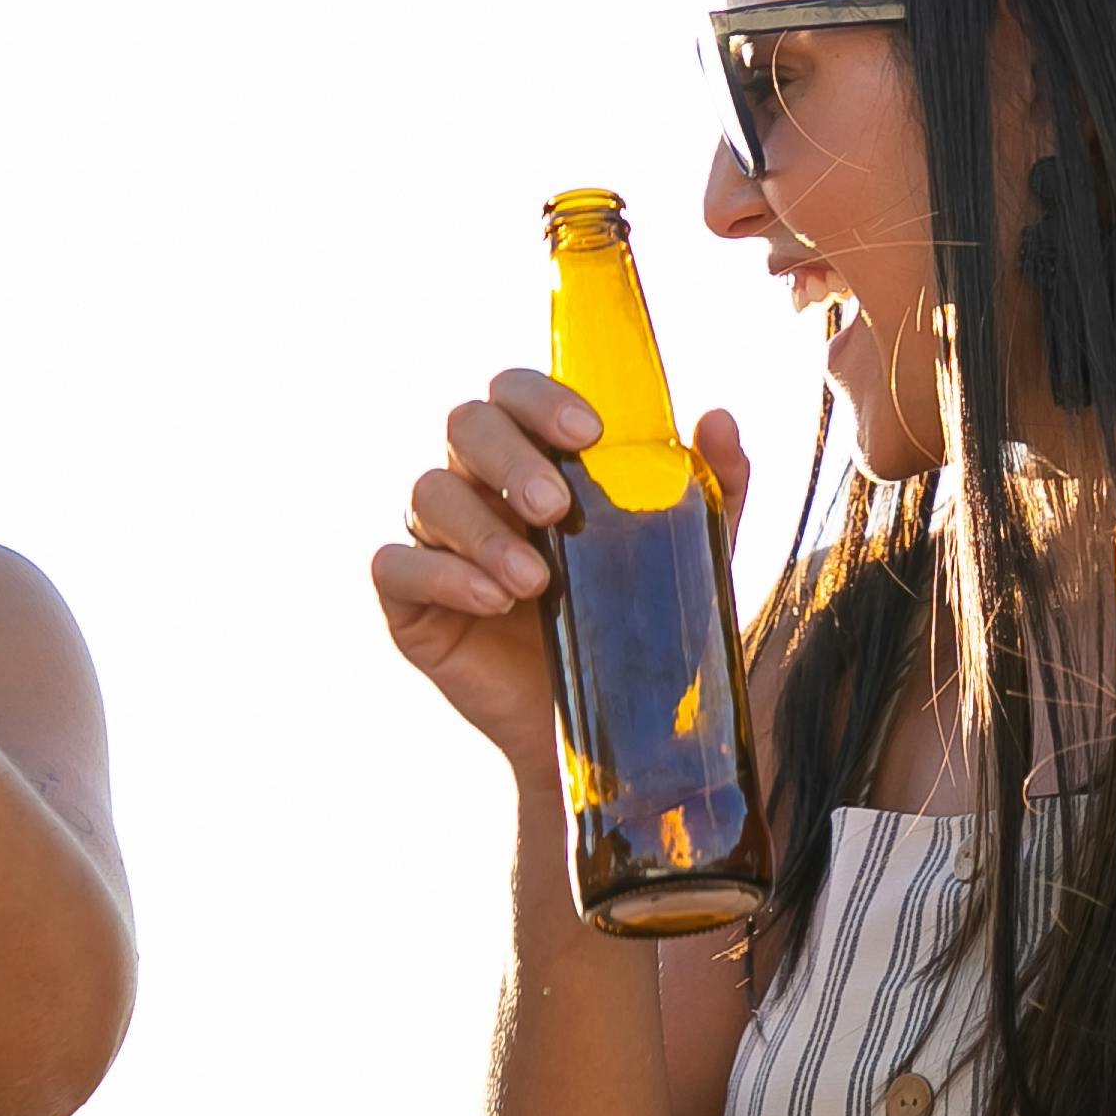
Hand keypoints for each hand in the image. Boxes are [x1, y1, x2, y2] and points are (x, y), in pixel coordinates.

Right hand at [373, 372, 749, 771]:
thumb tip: (720, 419)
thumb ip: (711, 487)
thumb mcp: (691, 554)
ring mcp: (438, 539)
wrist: (612, 723)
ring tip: (536, 581)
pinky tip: (492, 601)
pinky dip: (443, 576)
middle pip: (465, 425)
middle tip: (556, 508)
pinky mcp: (410, 601)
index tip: (587, 432)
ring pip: (428, 493)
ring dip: (482, 530)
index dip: (540, 398)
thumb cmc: (641, 619)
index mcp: (535, 454)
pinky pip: (396, 566)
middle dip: (510, 460)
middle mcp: (478, 483)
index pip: (514, 391)